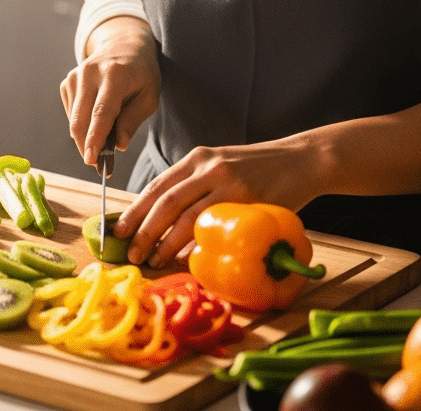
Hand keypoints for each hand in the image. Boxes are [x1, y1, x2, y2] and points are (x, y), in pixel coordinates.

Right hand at [60, 16, 160, 168]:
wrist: (124, 44)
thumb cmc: (141, 73)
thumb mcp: (149, 96)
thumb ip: (133, 120)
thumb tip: (118, 146)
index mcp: (115, 74)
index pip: (101, 112)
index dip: (95, 138)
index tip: (91, 160)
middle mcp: (90, 72)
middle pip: (81, 119)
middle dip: (86, 146)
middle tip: (99, 165)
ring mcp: (76, 76)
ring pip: (73, 119)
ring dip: (85, 138)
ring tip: (103, 143)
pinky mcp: (68, 81)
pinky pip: (71, 113)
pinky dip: (82, 124)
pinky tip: (96, 119)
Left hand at [114, 138, 323, 268]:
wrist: (301, 160)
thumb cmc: (258, 169)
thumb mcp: (222, 167)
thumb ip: (195, 187)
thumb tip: (162, 222)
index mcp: (198, 158)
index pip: (158, 185)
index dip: (136, 209)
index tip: (118, 230)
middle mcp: (209, 167)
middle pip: (166, 201)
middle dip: (144, 229)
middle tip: (131, 252)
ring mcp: (229, 184)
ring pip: (187, 216)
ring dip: (166, 242)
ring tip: (153, 261)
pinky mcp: (248, 201)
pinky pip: (216, 226)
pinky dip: (198, 245)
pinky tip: (187, 259)